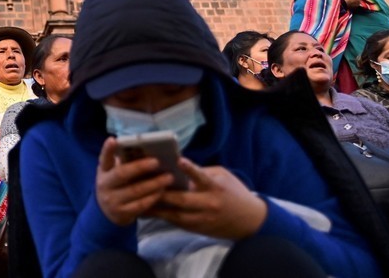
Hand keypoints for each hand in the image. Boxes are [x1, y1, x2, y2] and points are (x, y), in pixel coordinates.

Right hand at [95, 137, 172, 226]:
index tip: (113, 140)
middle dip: (140, 167)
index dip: (108, 149)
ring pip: (134, 190)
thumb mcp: (114, 173)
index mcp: (104, 171)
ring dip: (153, 184)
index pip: (104, 158)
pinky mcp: (121, 213)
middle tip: (157, 162)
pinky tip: (162, 192)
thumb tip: (146, 150)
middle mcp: (104, 185)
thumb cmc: (117, 185)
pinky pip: (140, 205)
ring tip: (168, 177)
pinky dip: (152, 197)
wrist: (107, 212)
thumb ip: (124, 163)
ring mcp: (112, 200)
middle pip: (121, 173)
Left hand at [147, 159, 266, 239]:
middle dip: (162, 193)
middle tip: (143, 184)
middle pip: (182, 200)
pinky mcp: (199, 229)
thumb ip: (201, 173)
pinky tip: (149, 211)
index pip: (202, 177)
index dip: (190, 169)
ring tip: (138, 201)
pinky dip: (163, 217)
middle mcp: (209, 204)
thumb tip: (176, 166)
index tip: (178, 160)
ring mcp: (203, 219)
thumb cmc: (234, 192)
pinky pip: (177, 223)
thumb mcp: (222, 177)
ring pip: (176, 215)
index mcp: (216, 188)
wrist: (250, 221)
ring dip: (157, 209)